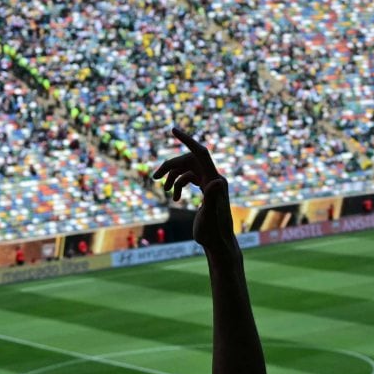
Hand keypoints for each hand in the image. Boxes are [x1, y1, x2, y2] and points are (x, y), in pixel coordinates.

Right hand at [150, 126, 232, 252]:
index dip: (187, 140)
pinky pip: (189, 178)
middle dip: (171, 166)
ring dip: (173, 177)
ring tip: (164, 191)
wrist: (218, 244)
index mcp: (215, 180)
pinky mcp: (206, 190)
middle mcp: (214, 178)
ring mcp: (210, 184)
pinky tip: (173, 198)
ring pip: (187, 170)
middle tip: (155, 177)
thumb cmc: (213, 233)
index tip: (173, 129)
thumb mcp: (209, 217)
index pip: (201, 152)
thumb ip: (213, 198)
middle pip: (189, 161)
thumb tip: (218, 181)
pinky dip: (178, 184)